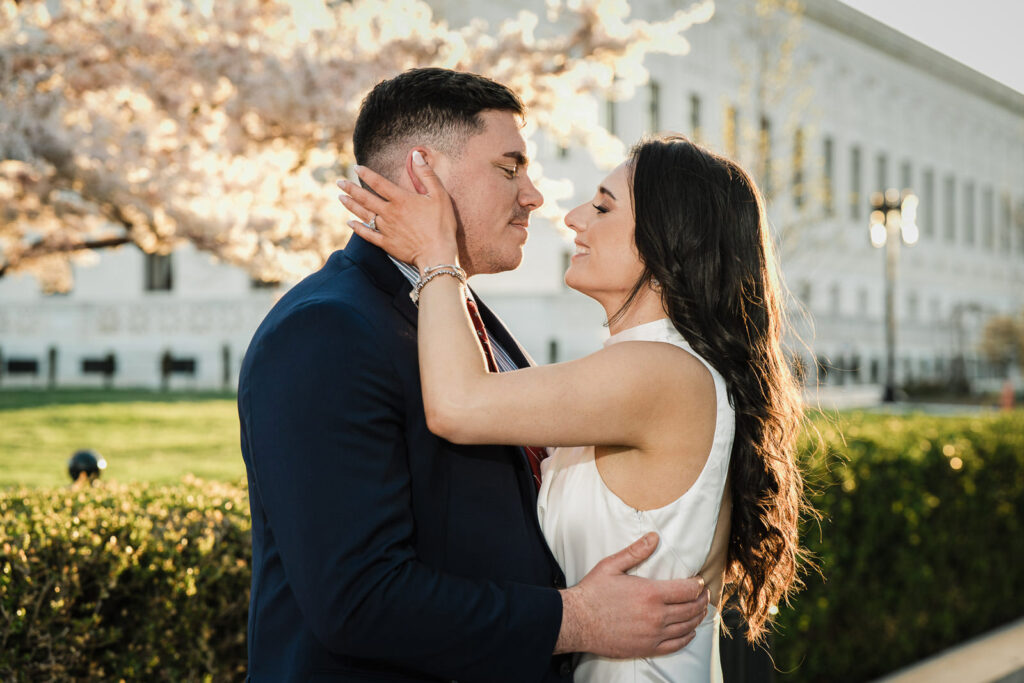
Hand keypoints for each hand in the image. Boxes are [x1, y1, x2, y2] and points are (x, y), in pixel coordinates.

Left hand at [337, 152, 458, 271]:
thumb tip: (416, 155)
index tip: (356, 167)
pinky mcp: (386, 244)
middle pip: (365, 198)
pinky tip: (350, 223)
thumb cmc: (441, 224)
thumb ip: (426, 174)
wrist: (437, 254)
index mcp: (401, 199)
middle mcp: (389, 213)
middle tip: (339, 182)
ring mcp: (386, 229)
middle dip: (350, 189)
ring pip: (363, 214)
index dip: (366, 174)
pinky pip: (367, 235)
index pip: (378, 182)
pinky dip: (358, 228)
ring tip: (340, 198)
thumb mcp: (439, 195)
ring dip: (351, 205)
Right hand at [556, 532, 709, 657]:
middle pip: (691, 608)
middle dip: (701, 599)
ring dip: (697, 617)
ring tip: (700, 610)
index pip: (687, 589)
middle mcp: (656, 615)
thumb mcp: (612, 565)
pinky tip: (689, 632)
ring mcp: (653, 634)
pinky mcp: (647, 648)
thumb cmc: (592, 592)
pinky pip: (675, 644)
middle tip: (704, 594)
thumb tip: (654, 537)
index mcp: (651, 593)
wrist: (576, 621)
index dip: (698, 585)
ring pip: (686, 626)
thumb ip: (636, 552)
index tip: (699, 581)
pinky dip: (687, 637)